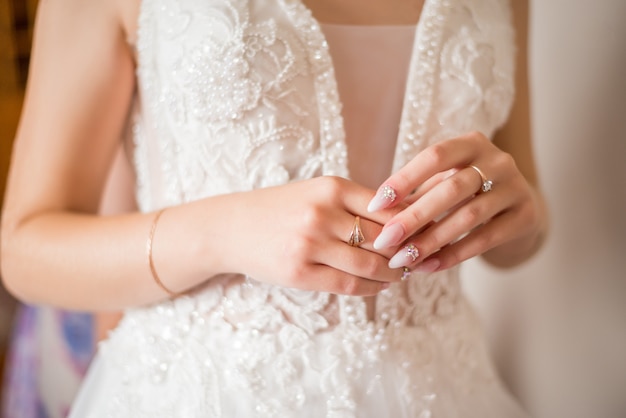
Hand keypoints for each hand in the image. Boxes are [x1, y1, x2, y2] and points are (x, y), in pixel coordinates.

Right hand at [216, 176, 404, 294]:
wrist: (230, 228)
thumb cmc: (280, 209)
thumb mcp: (316, 193)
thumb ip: (354, 204)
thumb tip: (405, 219)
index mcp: (331, 187)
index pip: (389, 208)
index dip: (413, 225)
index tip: (426, 234)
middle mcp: (322, 213)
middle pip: (384, 238)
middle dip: (407, 252)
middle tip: (419, 259)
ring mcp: (310, 244)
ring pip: (370, 264)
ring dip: (393, 273)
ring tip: (400, 274)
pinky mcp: (299, 272)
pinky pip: (349, 285)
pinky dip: (371, 288)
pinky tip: (378, 286)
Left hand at [366, 131, 543, 272]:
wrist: (520, 209)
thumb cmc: (468, 193)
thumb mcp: (445, 182)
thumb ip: (417, 193)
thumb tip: (375, 215)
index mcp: (472, 143)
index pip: (434, 155)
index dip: (403, 179)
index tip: (374, 205)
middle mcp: (498, 160)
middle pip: (451, 189)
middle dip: (413, 217)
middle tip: (384, 240)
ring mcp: (516, 187)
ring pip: (469, 216)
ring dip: (431, 240)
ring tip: (403, 259)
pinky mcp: (525, 216)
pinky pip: (485, 239)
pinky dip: (453, 254)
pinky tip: (429, 267)